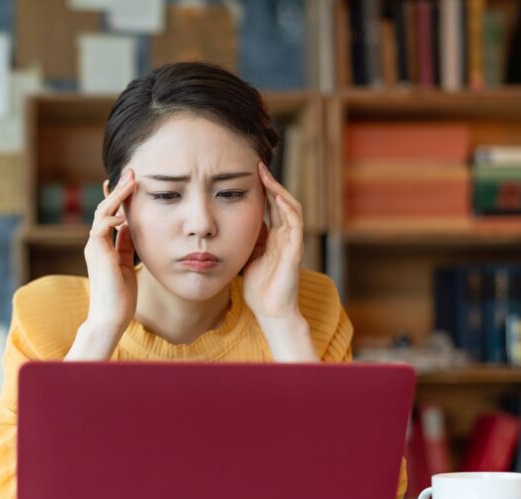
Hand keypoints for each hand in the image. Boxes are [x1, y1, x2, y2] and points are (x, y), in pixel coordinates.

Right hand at [81, 168, 137, 338]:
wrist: (110, 317)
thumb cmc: (121, 296)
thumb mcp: (127, 264)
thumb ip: (126, 245)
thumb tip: (131, 227)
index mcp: (102, 245)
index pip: (109, 214)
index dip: (118, 197)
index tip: (130, 181)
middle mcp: (95, 243)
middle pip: (104, 208)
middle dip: (118, 189)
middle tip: (132, 172)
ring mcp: (94, 247)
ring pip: (101, 213)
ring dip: (117, 196)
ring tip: (131, 181)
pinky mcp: (97, 254)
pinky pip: (101, 228)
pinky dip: (112, 219)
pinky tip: (125, 214)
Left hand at [242, 162, 303, 321]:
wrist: (271, 312)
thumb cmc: (258, 289)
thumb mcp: (246, 258)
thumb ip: (242, 241)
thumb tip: (225, 227)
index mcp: (274, 238)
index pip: (269, 206)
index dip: (261, 190)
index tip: (247, 173)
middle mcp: (285, 236)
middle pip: (280, 202)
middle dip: (270, 183)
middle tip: (257, 164)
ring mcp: (292, 242)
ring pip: (290, 207)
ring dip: (278, 190)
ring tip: (266, 175)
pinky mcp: (295, 250)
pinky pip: (295, 223)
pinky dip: (287, 208)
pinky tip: (277, 196)